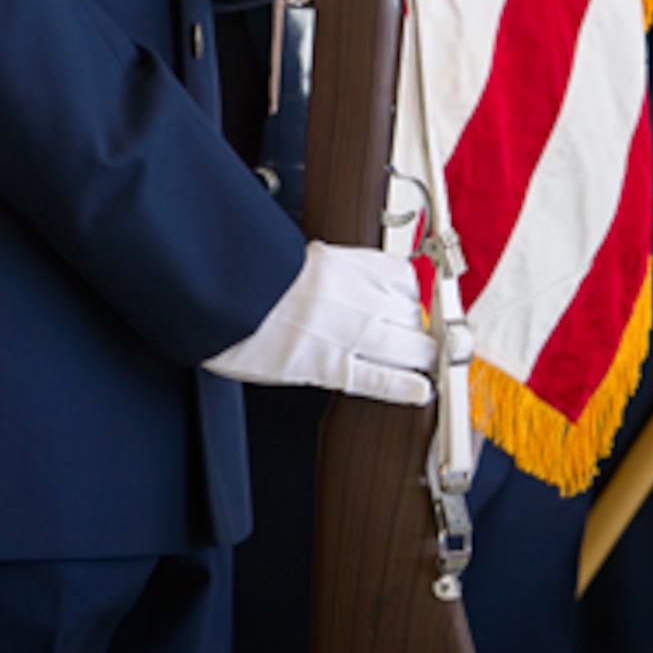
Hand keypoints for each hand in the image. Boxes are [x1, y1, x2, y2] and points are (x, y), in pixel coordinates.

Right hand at [203, 242, 436, 403]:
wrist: (227, 293)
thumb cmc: (255, 276)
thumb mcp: (305, 260)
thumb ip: (336, 272)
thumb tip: (352, 286)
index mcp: (350, 263)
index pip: (405, 280)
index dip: (411, 298)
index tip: (412, 306)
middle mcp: (358, 296)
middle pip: (413, 314)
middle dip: (419, 329)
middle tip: (419, 340)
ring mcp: (350, 332)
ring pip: (409, 347)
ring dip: (422, 357)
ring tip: (425, 365)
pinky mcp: (332, 366)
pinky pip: (381, 380)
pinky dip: (404, 387)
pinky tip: (419, 392)